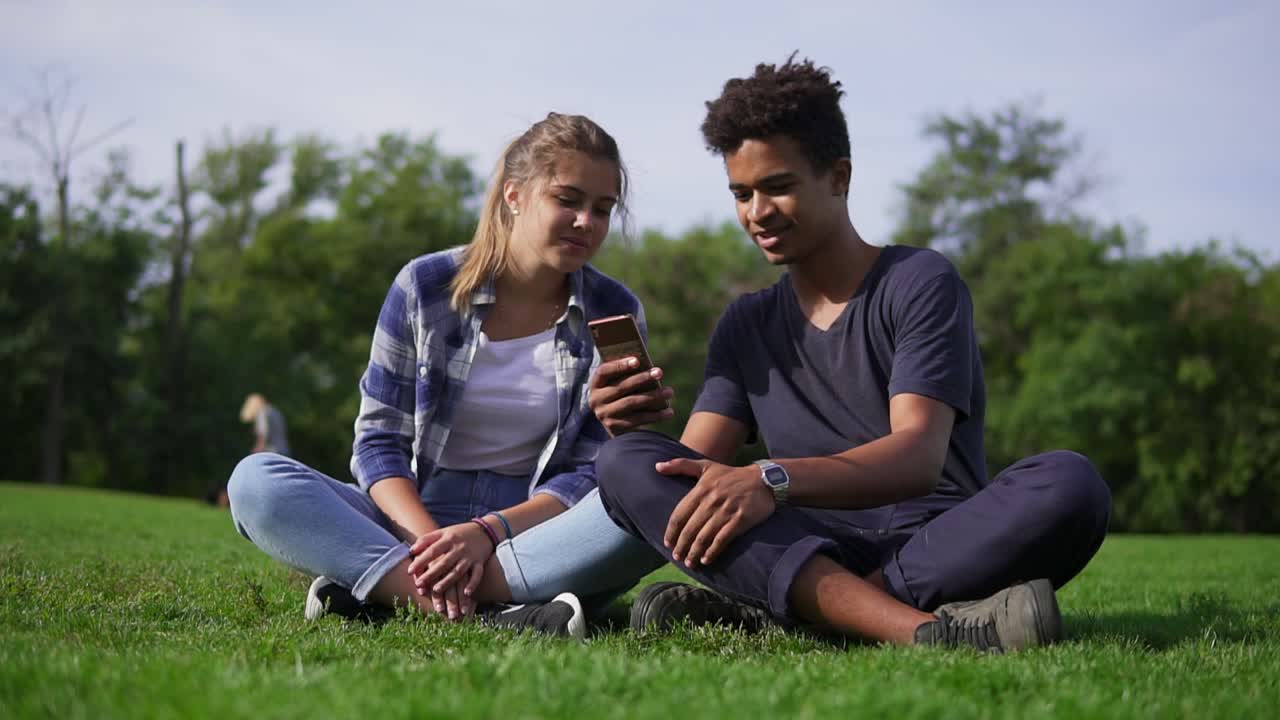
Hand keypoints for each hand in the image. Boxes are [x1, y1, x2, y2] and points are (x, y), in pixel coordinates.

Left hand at [407, 523, 491, 616]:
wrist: (485, 531)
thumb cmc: (459, 533)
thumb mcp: (443, 532)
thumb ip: (426, 539)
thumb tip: (411, 551)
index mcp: (448, 539)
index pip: (432, 550)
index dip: (421, 561)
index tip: (409, 571)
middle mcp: (459, 548)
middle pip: (444, 563)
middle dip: (431, 574)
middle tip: (419, 584)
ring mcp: (470, 556)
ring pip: (458, 570)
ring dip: (448, 581)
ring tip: (436, 590)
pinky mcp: (480, 563)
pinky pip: (477, 574)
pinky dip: (473, 584)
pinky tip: (466, 593)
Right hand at [588, 357, 674, 435]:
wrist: (616, 424)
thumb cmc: (622, 395)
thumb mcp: (619, 383)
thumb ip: (627, 375)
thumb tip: (649, 368)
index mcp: (595, 384)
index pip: (603, 371)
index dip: (619, 365)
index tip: (637, 361)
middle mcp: (596, 400)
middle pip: (621, 387)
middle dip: (642, 378)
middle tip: (659, 372)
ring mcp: (605, 415)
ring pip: (631, 403)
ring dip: (653, 396)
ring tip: (669, 392)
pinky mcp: (616, 427)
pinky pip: (638, 419)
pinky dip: (656, 415)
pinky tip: (669, 411)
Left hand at [659, 458, 775, 567]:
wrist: (764, 480)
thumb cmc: (731, 475)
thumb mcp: (706, 466)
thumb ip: (680, 465)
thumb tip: (657, 467)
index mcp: (701, 489)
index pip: (679, 514)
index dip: (671, 531)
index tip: (667, 543)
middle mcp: (711, 501)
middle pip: (690, 529)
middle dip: (681, 546)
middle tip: (676, 557)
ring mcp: (726, 511)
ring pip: (704, 537)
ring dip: (694, 552)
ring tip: (689, 563)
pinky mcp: (740, 520)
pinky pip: (722, 540)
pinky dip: (712, 552)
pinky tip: (706, 560)